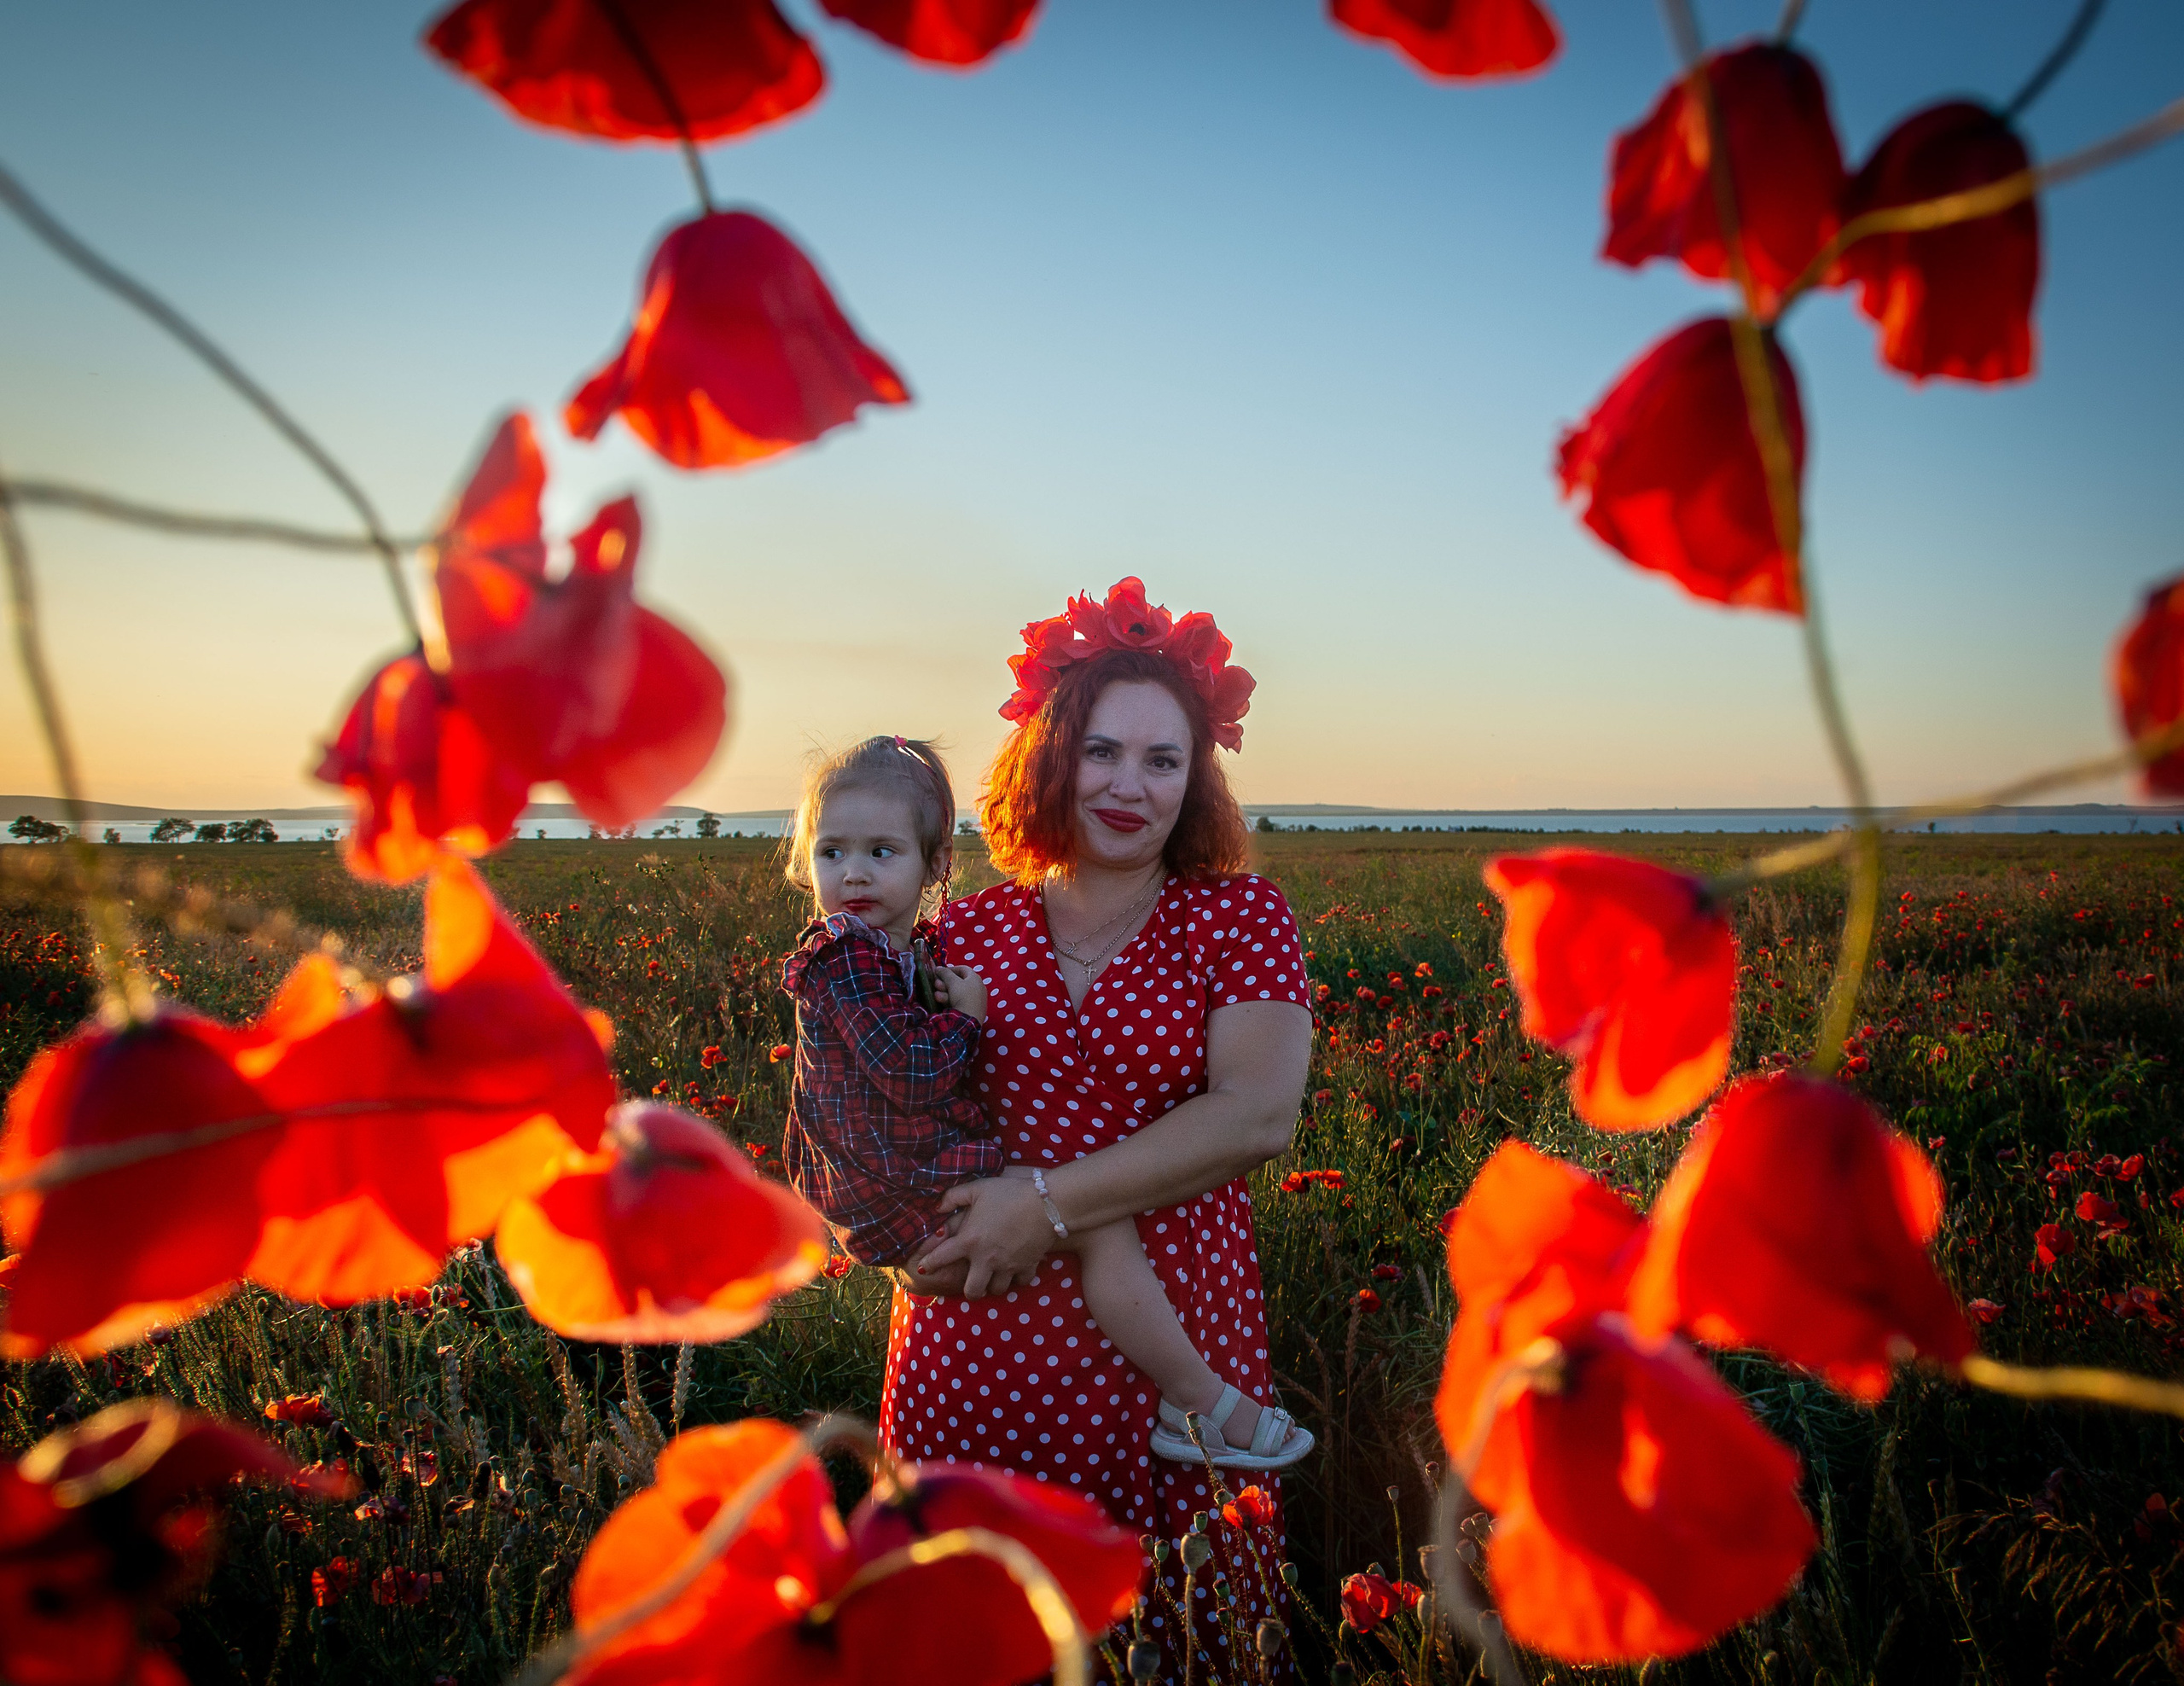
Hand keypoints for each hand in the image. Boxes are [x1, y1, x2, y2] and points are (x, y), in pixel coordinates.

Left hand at [909, 1176, 1052, 1296]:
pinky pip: (1020, 1282)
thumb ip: (953, 1196)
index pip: (941, 1258)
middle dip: (970, 1290)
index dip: (929, 1264)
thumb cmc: (1009, 1193)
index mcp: (970, 1240)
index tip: (923, 1268)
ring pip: (997, 1290)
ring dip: (994, 1284)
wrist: (1046, 1203)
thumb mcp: (978, 1189)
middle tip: (972, 1281)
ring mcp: (1008, 1266)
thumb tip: (937, 1206)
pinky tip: (1016, 1268)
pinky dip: (1018, 1278)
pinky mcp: (1028, 1266)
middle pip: (972, 1291)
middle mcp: (986, 1259)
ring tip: (994, 1275)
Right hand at [936, 964, 985, 1021]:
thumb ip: (945, 973)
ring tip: (936, 995)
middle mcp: (977, 988)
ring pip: (957, 993)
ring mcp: (975, 1000)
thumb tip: (938, 968)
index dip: (951, 969)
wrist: (968, 1021)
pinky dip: (950, 1001)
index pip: (963, 969)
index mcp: (976, 979)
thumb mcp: (952, 982)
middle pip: (959, 982)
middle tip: (935, 984)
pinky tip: (941, 1002)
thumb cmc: (962, 997)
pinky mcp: (971, 1010)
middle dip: (945, 983)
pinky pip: (959, 1002)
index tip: (940, 972)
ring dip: (945, 992)